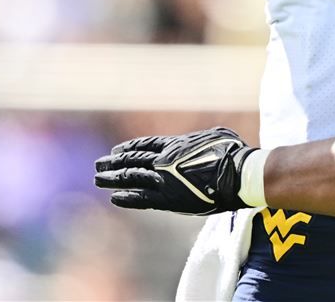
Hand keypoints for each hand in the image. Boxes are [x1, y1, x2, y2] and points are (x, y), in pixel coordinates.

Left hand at [94, 126, 253, 214]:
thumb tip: (201, 140)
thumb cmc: (233, 153)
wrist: (236, 175)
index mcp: (176, 145)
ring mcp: (164, 180)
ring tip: (98, 178)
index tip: (116, 150)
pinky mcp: (168, 200)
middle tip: (99, 164)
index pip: (146, 145)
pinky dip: (127, 198)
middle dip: (114, 163)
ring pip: (131, 178)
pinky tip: (114, 198)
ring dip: (113, 179)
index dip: (130, 147)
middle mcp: (164, 161)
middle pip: (132, 160)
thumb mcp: (216, 135)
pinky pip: (141, 199)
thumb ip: (200, 140)